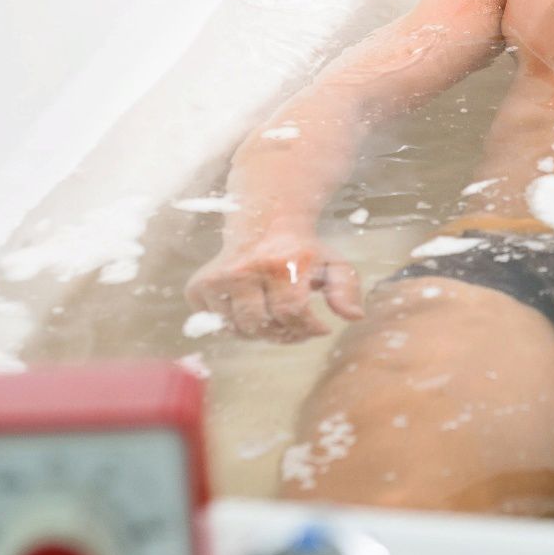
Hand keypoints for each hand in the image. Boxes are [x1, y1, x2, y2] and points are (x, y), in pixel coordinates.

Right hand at [184, 231, 364, 342]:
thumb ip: (346, 288)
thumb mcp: (332, 263)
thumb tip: (354, 317)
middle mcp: (246, 269)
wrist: (263, 221)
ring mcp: (219, 278)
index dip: (308, 329)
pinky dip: (235, 326)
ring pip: (238, 330)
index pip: (292, 313)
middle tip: (294, 325)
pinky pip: (217, 325)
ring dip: (260, 332)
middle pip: (262, 326)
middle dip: (283, 333)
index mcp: (281, 262)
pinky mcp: (198, 287)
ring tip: (274, 317)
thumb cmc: (301, 250)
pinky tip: (250, 309)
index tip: (319, 328)